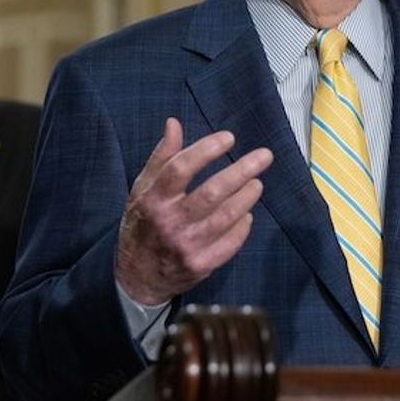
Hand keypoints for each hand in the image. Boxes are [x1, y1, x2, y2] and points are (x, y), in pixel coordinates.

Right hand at [116, 117, 272, 304]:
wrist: (136, 277)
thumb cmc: (142, 224)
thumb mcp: (142, 189)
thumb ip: (161, 157)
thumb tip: (174, 123)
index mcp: (153, 199)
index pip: (181, 168)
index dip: (207, 149)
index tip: (229, 138)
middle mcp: (169, 222)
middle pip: (212, 192)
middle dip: (242, 171)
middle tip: (264, 156)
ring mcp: (186, 246)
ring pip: (226, 217)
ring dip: (246, 197)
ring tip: (257, 183)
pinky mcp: (201, 265)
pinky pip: (230, 243)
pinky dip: (242, 227)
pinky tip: (247, 213)